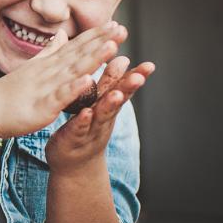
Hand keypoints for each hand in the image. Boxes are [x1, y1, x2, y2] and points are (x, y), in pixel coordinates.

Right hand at [0, 22, 126, 139]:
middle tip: (121, 29)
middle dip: (101, 42)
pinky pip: (60, 96)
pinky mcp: (42, 106)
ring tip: (111, 47)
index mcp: (49, 65)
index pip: (76, 46)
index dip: (95, 36)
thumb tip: (61, 34)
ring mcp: (46, 87)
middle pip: (79, 54)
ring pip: (73, 71)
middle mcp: (49, 72)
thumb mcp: (32, 66)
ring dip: (92, 58)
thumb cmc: (9, 92)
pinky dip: (74, 88)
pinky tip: (88, 80)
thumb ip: (49, 51)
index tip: (114, 25)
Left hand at [46, 56, 154, 175]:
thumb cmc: (84, 127)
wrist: (73, 165)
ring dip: (110, 105)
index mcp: (106, 105)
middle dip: (128, 88)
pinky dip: (83, 121)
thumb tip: (116, 57)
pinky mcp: (72, 138)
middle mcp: (103, 117)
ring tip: (117, 93)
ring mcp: (90, 129)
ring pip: (101, 115)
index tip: (150, 66)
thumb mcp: (96, 103)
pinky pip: (79, 128)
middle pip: (117, 100)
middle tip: (139, 76)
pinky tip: (86, 112)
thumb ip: (105, 83)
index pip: (123, 88)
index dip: (136, 77)